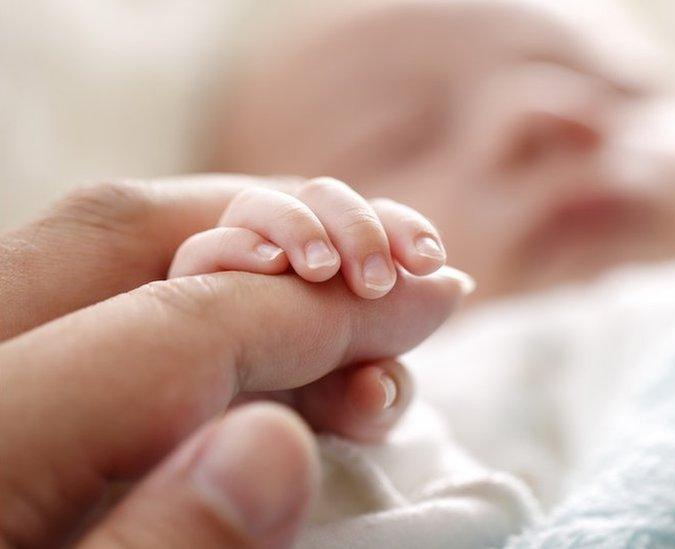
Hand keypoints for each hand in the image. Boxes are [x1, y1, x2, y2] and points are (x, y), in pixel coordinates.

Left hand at [0, 176, 472, 546]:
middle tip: (400, 277)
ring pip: (104, 253)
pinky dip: (203, 306)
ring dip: (253, 267)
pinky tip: (275, 355)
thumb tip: (271, 450)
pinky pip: (93, 306)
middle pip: (120, 232)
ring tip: (354, 333)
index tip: (435, 300)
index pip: (169, 326)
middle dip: (286, 234)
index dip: (318, 312)